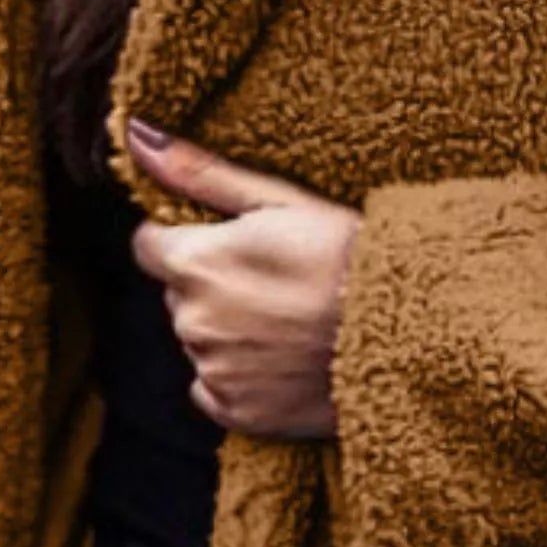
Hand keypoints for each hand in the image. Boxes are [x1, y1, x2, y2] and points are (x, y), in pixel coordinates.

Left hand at [125, 119, 363, 439]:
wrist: (410, 334)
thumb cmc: (353, 257)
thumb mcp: (284, 201)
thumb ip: (201, 173)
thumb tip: (136, 135)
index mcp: (195, 262)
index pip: (149, 245)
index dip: (190, 240)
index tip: (237, 245)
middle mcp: (191, 320)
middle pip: (178, 295)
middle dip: (213, 286)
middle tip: (277, 283)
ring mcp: (213, 370)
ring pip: (201, 340)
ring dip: (230, 331)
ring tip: (291, 323)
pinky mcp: (236, 411)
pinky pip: (217, 389)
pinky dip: (241, 377)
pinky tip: (286, 361)